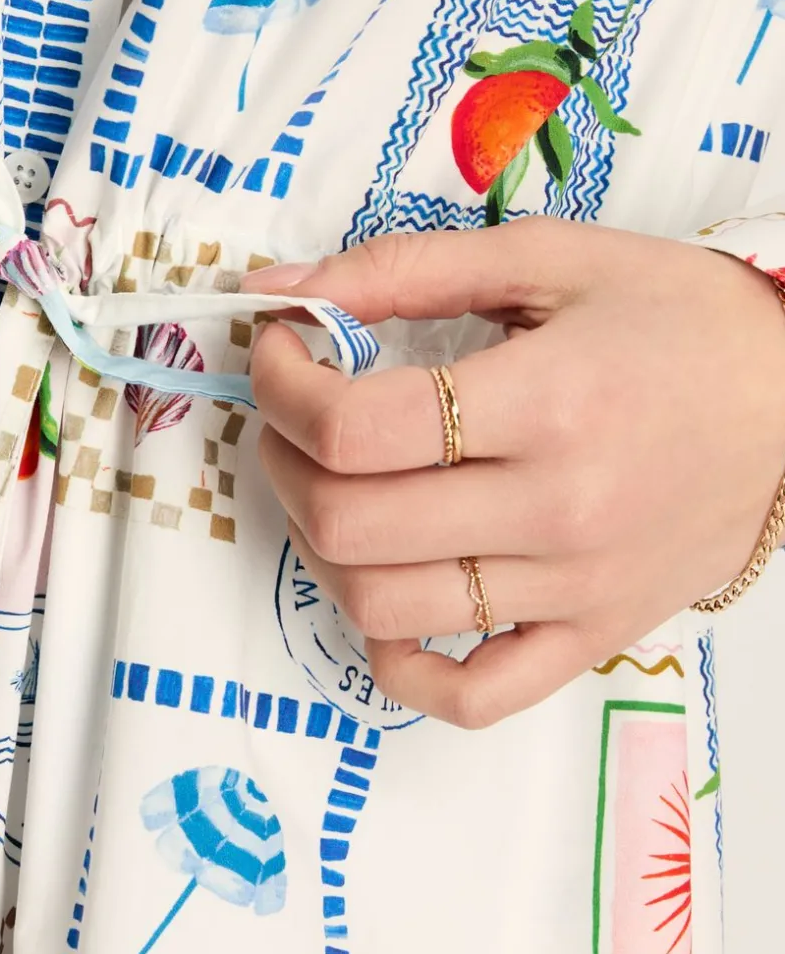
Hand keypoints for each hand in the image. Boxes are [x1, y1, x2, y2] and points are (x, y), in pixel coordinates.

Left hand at [249, 219, 784, 726]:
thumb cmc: (677, 318)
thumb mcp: (547, 257)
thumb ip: (402, 270)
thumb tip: (277, 292)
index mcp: (546, 402)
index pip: (354, 429)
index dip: (283, 386)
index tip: (284, 350)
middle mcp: (558, 508)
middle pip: (349, 522)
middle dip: (284, 460)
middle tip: (296, 416)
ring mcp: (574, 587)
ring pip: (382, 607)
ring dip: (322, 546)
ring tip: (337, 488)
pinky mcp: (592, 636)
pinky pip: (469, 695)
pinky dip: (400, 663)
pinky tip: (390, 597)